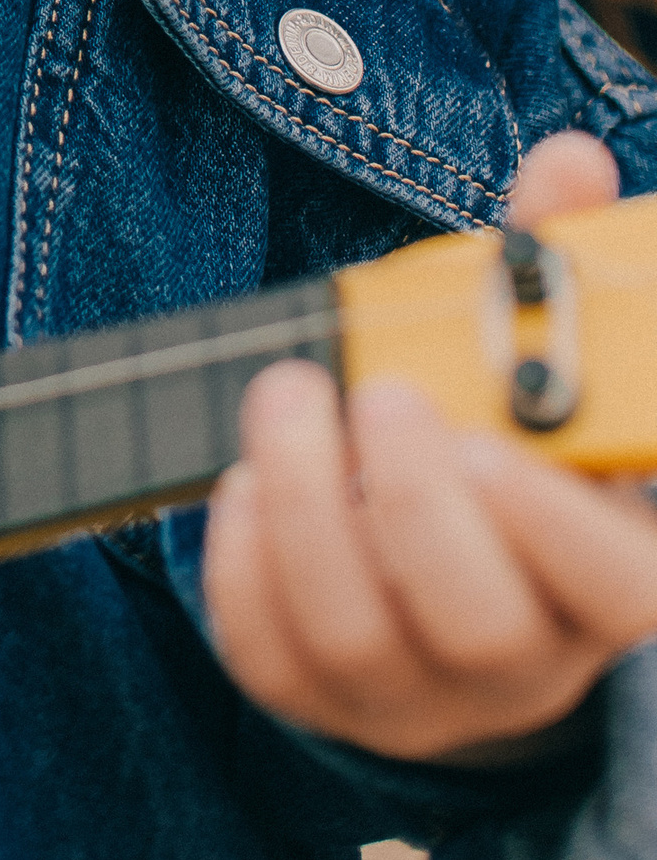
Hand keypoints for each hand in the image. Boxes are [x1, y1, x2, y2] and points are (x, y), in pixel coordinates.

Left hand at [206, 130, 656, 760]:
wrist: (446, 556)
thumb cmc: (500, 440)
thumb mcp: (539, 363)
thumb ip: (551, 269)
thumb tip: (568, 164)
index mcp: (605, 577)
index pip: (616, 592)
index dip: (555, 529)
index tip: (488, 444)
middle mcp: (522, 661)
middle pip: (476, 628)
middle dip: (409, 504)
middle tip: (374, 394)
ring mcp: (417, 695)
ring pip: (355, 640)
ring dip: (307, 505)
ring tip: (288, 393)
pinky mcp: (319, 694)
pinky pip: (268, 655)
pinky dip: (242, 559)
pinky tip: (244, 477)